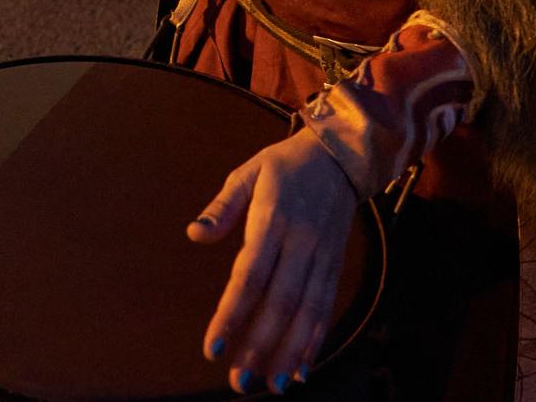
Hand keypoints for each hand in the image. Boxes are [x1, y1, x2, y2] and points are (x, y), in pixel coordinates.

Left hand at [188, 131, 359, 394]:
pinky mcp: (336, 263)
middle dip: (260, 344)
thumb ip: (222, 207)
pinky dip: (315, 338)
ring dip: (290, 351)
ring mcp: (322, 254)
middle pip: (280, 302)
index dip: (232, 313)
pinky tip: (302, 367)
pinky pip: (327, 305)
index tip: (214, 347)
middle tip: (239, 380)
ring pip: (308, 310)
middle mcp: (301, 241)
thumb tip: (194, 234)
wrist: (341, 156)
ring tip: (271, 385)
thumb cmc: (283, 166)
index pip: (250, 276)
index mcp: (272, 218)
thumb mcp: (247, 172)